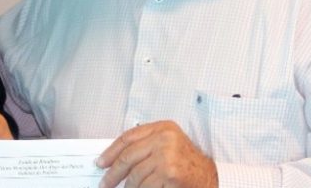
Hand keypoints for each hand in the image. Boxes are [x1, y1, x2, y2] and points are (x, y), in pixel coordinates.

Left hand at [97, 120, 217, 187]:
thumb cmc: (187, 162)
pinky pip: (145, 187)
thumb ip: (147, 144)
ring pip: (134, 176)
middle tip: (105, 183)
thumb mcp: (169, 144)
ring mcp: (167, 155)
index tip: (101, 162)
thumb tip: (115, 157)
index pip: (129, 137)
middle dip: (113, 173)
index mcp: (163, 128)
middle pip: (128, 156)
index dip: (112, 151)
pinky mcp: (169, 173)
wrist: (209, 177)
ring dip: (129, 187)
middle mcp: (164, 138)